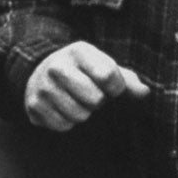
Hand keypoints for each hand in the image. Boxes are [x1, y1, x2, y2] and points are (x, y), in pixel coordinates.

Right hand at [24, 40, 150, 129]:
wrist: (39, 71)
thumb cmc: (81, 71)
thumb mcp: (102, 66)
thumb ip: (126, 79)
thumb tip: (144, 93)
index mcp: (78, 52)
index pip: (108, 75)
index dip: (116, 88)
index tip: (113, 89)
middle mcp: (57, 67)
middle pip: (95, 99)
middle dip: (99, 102)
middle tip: (92, 96)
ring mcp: (43, 87)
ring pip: (80, 115)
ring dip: (84, 113)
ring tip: (77, 102)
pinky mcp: (33, 106)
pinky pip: (63, 125)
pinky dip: (68, 122)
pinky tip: (64, 110)